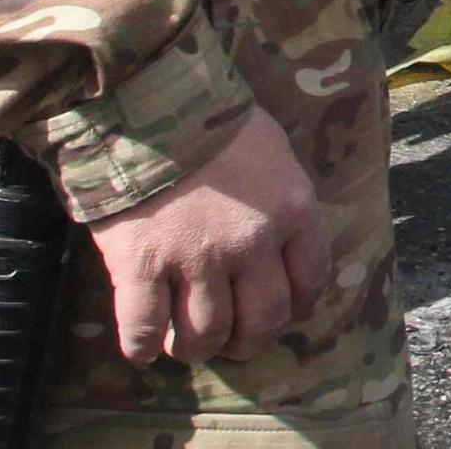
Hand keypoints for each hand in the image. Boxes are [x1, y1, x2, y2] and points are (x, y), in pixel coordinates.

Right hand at [82, 110, 331, 366]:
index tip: (279, 312)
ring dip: (196, 348)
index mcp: (293, 211)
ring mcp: (195, 257)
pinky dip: (143, 346)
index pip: (310, 283)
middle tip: (231, 340)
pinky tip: (144, 346)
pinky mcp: (140, 265)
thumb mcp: (275, 153)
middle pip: (262, 321)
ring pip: (205, 334)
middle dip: (248, 340)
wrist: (149, 101)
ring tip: (184, 344)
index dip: (294, 307)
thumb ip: (282, 203)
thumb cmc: (214, 119)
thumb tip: (279, 247)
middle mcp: (251, 243)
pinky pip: (145, 328)